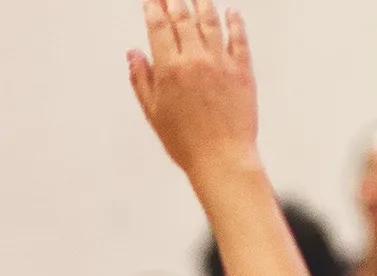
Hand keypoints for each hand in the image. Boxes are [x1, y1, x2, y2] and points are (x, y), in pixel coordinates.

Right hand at [128, 0, 259, 178]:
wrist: (222, 158)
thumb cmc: (185, 142)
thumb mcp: (153, 113)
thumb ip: (142, 80)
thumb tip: (134, 55)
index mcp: (170, 70)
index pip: (159, 29)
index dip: (153, 10)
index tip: (151, 1)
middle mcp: (196, 60)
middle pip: (184, 18)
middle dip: (174, 0)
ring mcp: (221, 62)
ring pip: (211, 21)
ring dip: (202, 3)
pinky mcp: (242, 70)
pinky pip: (239, 38)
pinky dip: (235, 22)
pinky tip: (231, 12)